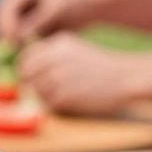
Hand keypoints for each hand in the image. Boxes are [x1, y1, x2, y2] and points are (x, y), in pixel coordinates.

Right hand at [0, 0, 98, 44]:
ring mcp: (22, 9)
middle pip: (2, 18)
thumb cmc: (77, 4)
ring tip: (27, 52)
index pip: (4, 7)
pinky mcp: (27, 21)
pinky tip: (32, 51)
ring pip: (9, 29)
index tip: (12, 41)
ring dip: (13, 41)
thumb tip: (18, 36)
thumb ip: (37, 22)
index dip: (5, 25)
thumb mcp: (57, 10)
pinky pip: (18, 35)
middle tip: (16, 51)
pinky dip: (22, 44)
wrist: (91, 8)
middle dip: (7, 34)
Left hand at [19, 34, 138, 115]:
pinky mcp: (63, 96)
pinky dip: (56, 106)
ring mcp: (58, 77)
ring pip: (36, 91)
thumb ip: (51, 55)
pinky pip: (48, 104)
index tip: (29, 77)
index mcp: (57, 45)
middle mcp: (54, 58)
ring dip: (46, 96)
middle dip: (33, 84)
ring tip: (66, 94)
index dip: (25, 69)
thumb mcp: (76, 50)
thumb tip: (25, 69)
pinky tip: (72, 101)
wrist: (126, 77)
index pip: (26, 57)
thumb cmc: (101, 66)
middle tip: (47, 89)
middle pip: (27, 76)